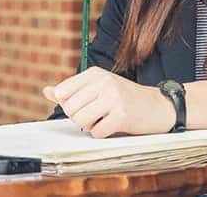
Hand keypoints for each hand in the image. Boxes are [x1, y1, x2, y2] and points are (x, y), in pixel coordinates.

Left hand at [42, 67, 174, 137]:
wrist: (161, 107)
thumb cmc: (126, 99)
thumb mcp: (99, 88)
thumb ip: (72, 90)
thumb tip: (46, 91)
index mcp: (95, 73)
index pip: (63, 91)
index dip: (70, 105)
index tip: (85, 106)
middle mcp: (104, 82)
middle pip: (70, 108)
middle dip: (80, 118)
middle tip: (97, 115)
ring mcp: (113, 97)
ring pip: (80, 120)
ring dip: (90, 126)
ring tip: (104, 120)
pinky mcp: (122, 115)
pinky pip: (96, 132)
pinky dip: (102, 134)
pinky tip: (114, 126)